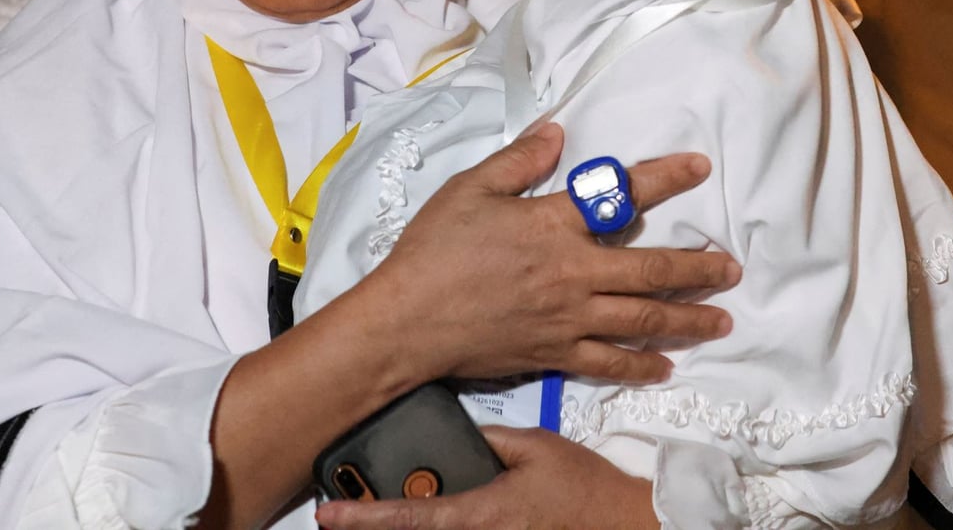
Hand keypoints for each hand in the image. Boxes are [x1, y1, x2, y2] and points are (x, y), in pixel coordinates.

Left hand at [313, 427, 656, 529]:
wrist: (623, 522)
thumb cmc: (583, 488)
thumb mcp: (536, 447)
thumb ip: (491, 439)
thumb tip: (459, 430)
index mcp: (480, 512)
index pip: (410, 517)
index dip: (364, 517)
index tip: (329, 515)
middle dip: (377, 526)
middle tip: (344, 514)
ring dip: (408, 524)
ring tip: (376, 511)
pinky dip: (440, 525)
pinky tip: (430, 515)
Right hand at [359, 121, 739, 386]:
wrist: (408, 322)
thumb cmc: (434, 250)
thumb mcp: (471, 188)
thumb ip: (519, 160)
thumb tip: (559, 132)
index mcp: (554, 225)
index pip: (622, 195)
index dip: (665, 178)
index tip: (700, 168)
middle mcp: (573, 273)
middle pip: (651, 270)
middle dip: (699, 269)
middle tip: (733, 269)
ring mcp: (568, 318)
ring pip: (642, 320)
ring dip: (688, 319)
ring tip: (722, 320)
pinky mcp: (554, 354)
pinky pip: (608, 362)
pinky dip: (641, 365)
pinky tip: (665, 366)